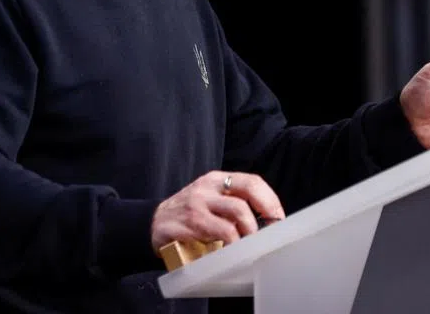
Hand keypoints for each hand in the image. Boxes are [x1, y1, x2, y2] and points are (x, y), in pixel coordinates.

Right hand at [151, 171, 284, 251]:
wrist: (151, 224)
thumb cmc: (187, 215)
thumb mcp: (209, 200)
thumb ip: (230, 204)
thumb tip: (265, 220)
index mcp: (215, 180)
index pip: (251, 181)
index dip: (269, 199)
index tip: (278, 217)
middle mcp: (207, 187)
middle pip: (247, 192)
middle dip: (265, 211)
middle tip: (270, 230)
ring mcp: (197, 204)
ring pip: (237, 212)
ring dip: (250, 231)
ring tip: (249, 243)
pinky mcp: (189, 222)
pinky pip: (220, 232)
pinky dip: (233, 243)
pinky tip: (232, 250)